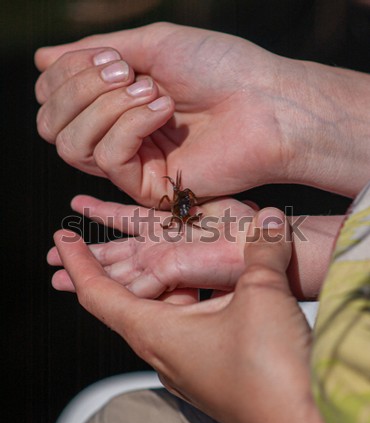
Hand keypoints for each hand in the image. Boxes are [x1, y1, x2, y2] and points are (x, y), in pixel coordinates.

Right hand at [35, 23, 369, 203]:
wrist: (264, 101)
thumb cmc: (217, 67)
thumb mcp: (151, 44)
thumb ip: (94, 52)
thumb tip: (42, 58)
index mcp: (114, 105)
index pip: (53, 100)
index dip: (65, 75)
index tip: (111, 56)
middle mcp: (116, 137)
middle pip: (52, 126)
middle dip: (79, 89)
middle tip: (125, 71)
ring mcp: (131, 166)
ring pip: (71, 146)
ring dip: (106, 106)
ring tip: (153, 91)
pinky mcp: (147, 188)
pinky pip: (108, 158)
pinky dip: (131, 125)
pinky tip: (164, 111)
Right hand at [48, 196, 254, 296]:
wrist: (270, 245)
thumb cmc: (249, 224)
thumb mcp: (208, 202)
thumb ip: (181, 199)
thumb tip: (170, 190)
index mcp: (171, 229)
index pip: (127, 220)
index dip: (102, 213)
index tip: (77, 207)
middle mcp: (162, 249)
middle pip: (115, 253)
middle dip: (84, 254)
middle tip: (53, 254)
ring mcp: (162, 263)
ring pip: (114, 269)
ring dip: (85, 267)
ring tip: (55, 267)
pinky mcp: (167, 272)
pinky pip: (128, 278)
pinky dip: (101, 279)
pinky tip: (76, 280)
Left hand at [52, 207, 338, 422]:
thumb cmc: (272, 374)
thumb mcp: (262, 296)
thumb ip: (262, 252)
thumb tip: (273, 223)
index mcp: (157, 334)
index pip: (98, 293)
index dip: (77, 262)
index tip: (62, 240)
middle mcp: (163, 351)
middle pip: (124, 301)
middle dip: (113, 268)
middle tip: (104, 241)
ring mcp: (185, 363)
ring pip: (158, 312)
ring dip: (156, 282)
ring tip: (162, 254)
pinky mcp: (208, 368)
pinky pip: (184, 325)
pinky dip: (184, 299)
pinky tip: (207, 288)